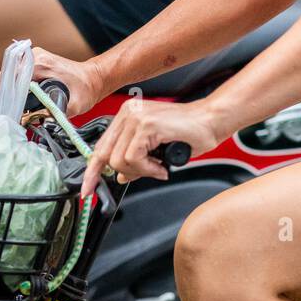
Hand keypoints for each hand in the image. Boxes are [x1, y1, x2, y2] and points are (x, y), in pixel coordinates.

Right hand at [0, 47, 103, 118]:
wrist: (95, 78)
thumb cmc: (86, 88)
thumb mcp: (73, 105)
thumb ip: (54, 113)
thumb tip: (32, 120)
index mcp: (41, 64)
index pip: (10, 77)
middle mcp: (34, 57)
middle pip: (5, 75)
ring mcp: (33, 58)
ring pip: (8, 75)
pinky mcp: (34, 63)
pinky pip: (15, 75)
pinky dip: (7, 87)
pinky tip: (1, 100)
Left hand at [81, 98, 220, 198]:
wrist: (212, 121)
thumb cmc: (190, 133)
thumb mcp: (155, 150)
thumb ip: (135, 160)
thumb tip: (119, 175)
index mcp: (127, 114)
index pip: (100, 146)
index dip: (93, 171)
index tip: (88, 188)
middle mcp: (128, 112)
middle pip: (107, 155)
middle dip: (125, 172)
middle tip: (149, 173)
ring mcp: (135, 116)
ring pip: (119, 159)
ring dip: (141, 171)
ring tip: (159, 167)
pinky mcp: (146, 125)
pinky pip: (134, 158)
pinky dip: (148, 168)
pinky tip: (162, 166)